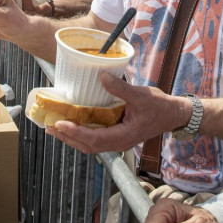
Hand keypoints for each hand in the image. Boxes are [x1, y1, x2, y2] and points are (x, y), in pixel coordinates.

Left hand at [48, 75, 185, 154]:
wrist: (173, 114)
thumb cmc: (159, 106)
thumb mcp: (140, 95)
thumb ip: (120, 88)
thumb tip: (101, 77)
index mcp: (123, 136)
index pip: (94, 139)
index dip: (76, 133)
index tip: (60, 124)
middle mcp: (118, 142)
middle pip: (88, 145)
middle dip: (67, 138)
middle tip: (49, 127)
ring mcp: (118, 140)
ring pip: (90, 144)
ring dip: (72, 137)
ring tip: (55, 128)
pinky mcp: (117, 134)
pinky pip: (96, 138)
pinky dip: (82, 133)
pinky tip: (73, 125)